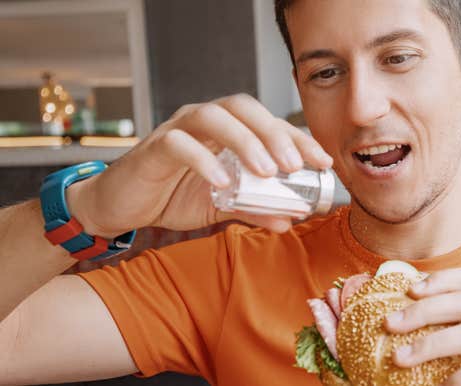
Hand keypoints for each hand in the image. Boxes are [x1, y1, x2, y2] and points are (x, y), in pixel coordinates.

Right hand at [66, 93, 332, 236]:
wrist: (120, 206)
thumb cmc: (172, 195)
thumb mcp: (221, 206)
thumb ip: (254, 208)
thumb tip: (291, 219)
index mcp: (227, 130)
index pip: (268, 123)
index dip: (298, 138)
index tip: (323, 162)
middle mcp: (205, 121)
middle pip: (244, 108)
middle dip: (275, 134)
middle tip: (296, 165)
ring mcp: (177, 129)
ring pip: (213, 116)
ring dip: (245, 141)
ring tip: (267, 171)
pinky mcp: (153, 147)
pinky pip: (178, 144)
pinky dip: (203, 160)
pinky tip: (222, 183)